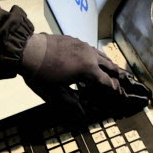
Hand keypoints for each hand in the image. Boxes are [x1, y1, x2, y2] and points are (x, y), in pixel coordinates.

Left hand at [19, 33, 150, 121]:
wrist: (27, 50)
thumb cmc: (41, 75)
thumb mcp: (56, 94)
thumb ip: (72, 103)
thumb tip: (83, 113)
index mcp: (88, 69)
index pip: (107, 81)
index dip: (115, 89)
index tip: (121, 94)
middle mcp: (89, 55)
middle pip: (108, 65)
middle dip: (117, 74)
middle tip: (124, 80)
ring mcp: (82, 45)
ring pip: (100, 54)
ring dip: (107, 63)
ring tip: (112, 69)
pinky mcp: (74, 39)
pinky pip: (91, 48)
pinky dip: (97, 56)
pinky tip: (93, 59)